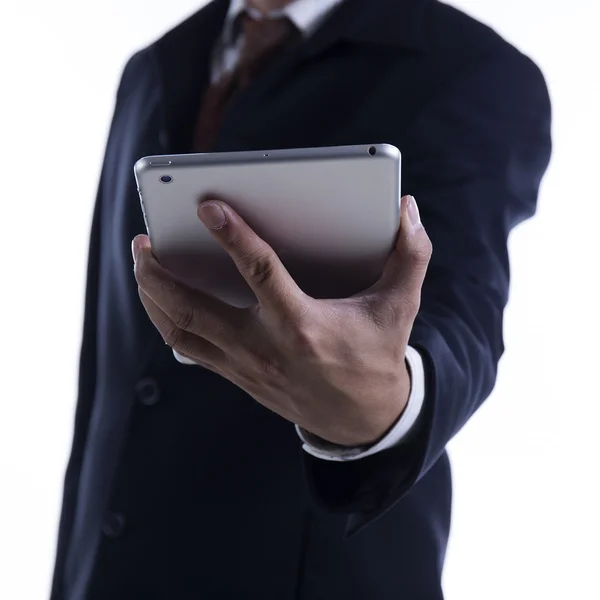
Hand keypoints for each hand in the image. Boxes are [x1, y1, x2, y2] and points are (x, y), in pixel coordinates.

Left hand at [132, 195, 431, 446]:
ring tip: (143, 263)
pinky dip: (166, 320)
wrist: (362, 419)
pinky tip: (161, 298)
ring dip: (154, 297)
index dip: (234, 237)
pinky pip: (188, 347)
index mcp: (304, 326)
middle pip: (195, 309)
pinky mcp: (238, 376)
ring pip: (181, 331)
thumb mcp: (399, 307)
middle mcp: (265, 348)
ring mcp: (245, 366)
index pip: (261, 274)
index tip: (206, 206)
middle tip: (143, 240)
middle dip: (160, 274)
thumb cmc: (376, 356)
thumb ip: (410, 255)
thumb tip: (408, 209)